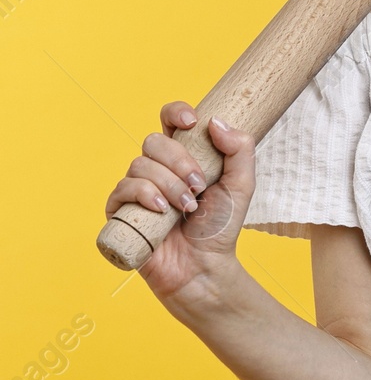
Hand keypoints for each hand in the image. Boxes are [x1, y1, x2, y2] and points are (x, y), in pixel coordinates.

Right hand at [102, 101, 256, 305]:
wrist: (204, 266)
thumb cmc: (221, 227)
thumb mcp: (241, 185)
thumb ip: (240, 150)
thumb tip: (215, 120)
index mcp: (184, 156)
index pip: (170, 121)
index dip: (176, 112)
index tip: (191, 122)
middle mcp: (157, 168)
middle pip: (154, 141)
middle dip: (180, 161)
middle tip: (200, 186)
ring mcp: (136, 189)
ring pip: (140, 164)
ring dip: (168, 184)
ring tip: (188, 207)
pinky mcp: (120, 210)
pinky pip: (123, 188)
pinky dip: (144, 195)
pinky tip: (163, 211)